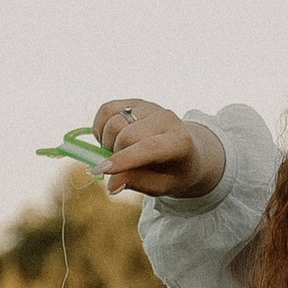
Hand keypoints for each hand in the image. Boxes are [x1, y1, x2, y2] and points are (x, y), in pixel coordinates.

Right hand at [89, 96, 226, 200]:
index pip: (148, 147)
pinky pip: (106, 111)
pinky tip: (113, 139)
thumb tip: (111, 185)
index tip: (101, 170)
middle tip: (122, 168)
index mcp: (180, 142)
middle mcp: (167, 118)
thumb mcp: (162, 186)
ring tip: (120, 152)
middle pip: (125, 136)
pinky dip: (102, 128)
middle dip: (114, 155)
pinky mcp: (135, 101)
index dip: (123, 159)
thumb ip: (137, 183)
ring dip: (108, 142)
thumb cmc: (173, 171)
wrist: (186, 149)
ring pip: (112, 121)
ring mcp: (150, 107)